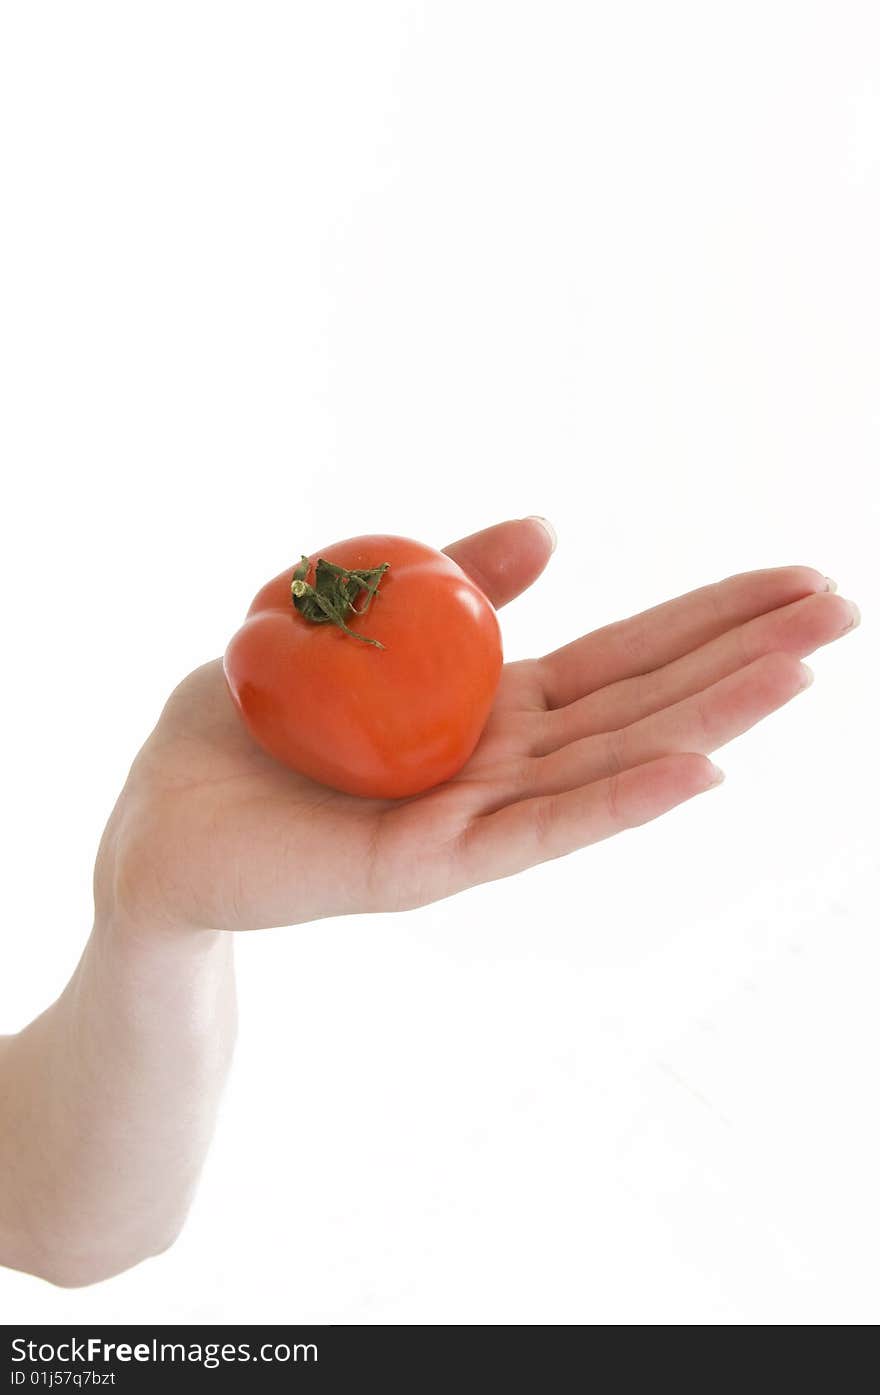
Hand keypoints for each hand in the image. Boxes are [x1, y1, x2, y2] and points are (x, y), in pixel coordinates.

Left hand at [96, 521, 857, 932]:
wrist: (160, 828)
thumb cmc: (250, 727)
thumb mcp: (354, 620)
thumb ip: (452, 582)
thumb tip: (556, 528)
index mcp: (490, 707)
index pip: (623, 655)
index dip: (708, 616)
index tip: (796, 578)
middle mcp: (503, 763)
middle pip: (644, 702)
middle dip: (742, 653)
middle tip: (845, 606)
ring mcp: (478, 819)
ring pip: (614, 764)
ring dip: (713, 718)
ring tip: (803, 669)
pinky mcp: (432, 866)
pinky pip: (541, 832)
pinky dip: (622, 802)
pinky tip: (700, 768)